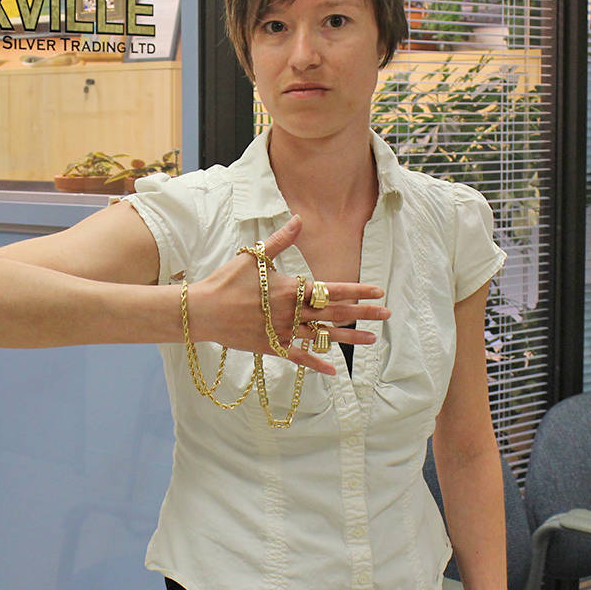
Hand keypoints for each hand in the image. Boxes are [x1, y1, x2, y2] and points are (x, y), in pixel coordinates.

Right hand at [191, 215, 389, 374]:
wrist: (203, 311)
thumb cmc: (227, 281)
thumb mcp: (254, 257)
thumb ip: (280, 241)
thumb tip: (299, 219)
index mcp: (290, 288)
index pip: (331, 288)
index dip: (357, 290)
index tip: (378, 291)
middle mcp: (292, 311)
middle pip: (335, 313)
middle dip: (363, 314)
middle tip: (387, 315)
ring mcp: (283, 332)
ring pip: (323, 336)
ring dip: (349, 338)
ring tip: (372, 340)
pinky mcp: (272, 347)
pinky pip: (300, 357)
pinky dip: (317, 363)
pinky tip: (333, 370)